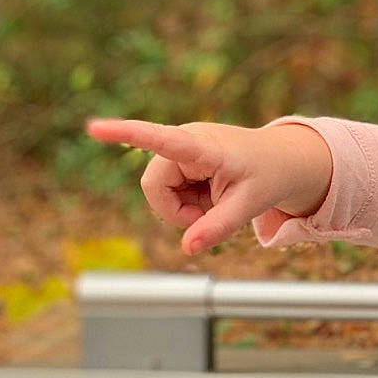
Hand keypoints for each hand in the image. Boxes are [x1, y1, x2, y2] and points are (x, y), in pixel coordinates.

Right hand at [85, 116, 333, 257]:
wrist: (283, 159)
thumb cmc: (269, 176)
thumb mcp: (250, 205)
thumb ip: (218, 227)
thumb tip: (188, 249)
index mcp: (204, 147)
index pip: (160, 140)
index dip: (126, 135)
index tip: (94, 128)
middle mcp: (187, 140)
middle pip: (154, 186)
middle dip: (174, 210)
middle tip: (207, 215)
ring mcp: (182, 146)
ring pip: (159, 189)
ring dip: (183, 205)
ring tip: (215, 200)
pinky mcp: (181, 155)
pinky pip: (168, 187)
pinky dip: (187, 199)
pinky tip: (209, 193)